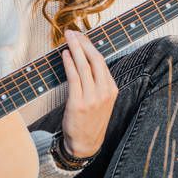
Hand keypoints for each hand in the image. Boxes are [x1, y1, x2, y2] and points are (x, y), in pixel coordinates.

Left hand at [60, 30, 118, 157]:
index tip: (81, 36)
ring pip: (84, 66)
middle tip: (72, 32)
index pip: (102, 62)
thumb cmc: (90, 121)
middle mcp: (104, 92)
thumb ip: (97, 83)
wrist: (85, 144)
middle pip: (95, 60)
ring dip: (75, 49)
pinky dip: (69, 64)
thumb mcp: (102, 101)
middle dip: (83, 43)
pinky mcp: (79, 104)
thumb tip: (84, 60)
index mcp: (112, 89)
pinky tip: (65, 55)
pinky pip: (74, 78)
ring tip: (68, 38)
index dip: (90, 46)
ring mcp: (93, 98)